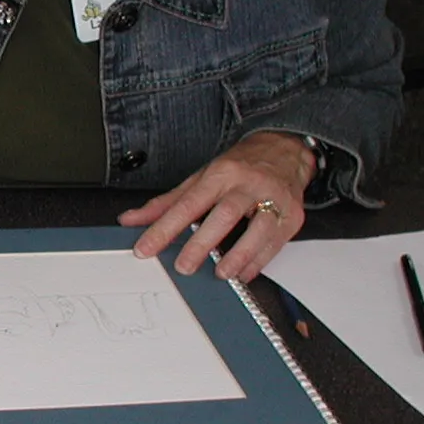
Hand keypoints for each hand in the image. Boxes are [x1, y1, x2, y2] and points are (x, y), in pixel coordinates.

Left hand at [117, 132, 315, 281]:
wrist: (285, 150)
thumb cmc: (240, 166)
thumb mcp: (201, 178)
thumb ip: (167, 203)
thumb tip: (131, 220)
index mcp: (220, 174)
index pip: (187, 204)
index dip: (164, 228)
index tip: (146, 248)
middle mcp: (248, 184)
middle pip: (224, 215)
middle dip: (202, 243)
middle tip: (184, 266)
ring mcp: (273, 199)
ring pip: (257, 229)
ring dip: (238, 255)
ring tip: (221, 273)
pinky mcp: (292, 215)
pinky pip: (276, 242)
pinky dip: (258, 261)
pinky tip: (244, 272)